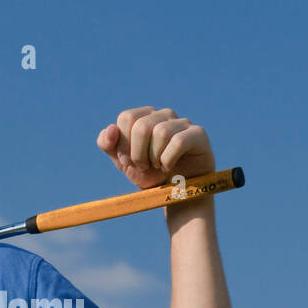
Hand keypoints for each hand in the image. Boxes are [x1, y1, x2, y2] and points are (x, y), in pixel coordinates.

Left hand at [97, 106, 215, 191]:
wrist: (175, 193)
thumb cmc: (150, 174)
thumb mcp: (124, 162)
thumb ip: (109, 145)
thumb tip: (110, 128)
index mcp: (144, 116)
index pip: (126, 117)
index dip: (123, 144)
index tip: (128, 162)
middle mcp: (163, 115)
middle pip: (141, 125)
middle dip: (137, 153)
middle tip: (143, 167)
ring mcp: (182, 122)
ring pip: (160, 132)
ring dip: (154, 157)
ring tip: (158, 167)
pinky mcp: (198, 134)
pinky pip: (178, 141)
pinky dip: (169, 159)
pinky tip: (169, 167)